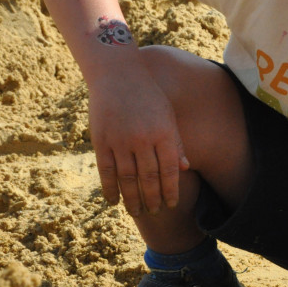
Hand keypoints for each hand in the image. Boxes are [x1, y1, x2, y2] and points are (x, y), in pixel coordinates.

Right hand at [87, 70, 188, 216]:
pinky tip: (114, 201)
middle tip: (155, 212)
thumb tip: (186, 168)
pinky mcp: (102, 140)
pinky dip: (110, 188)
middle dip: (153, 199)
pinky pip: (106, 171)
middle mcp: (143, 140)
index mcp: (163, 133)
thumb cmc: (147, 94)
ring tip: (137, 212)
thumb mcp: (167, 114)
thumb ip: (175, 142)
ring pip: (128, 179)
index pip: (170, 171)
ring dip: (133, 199)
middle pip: (149, 179)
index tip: (172, 204)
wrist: (117, 74)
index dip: (171, 191)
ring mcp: (121, 141)